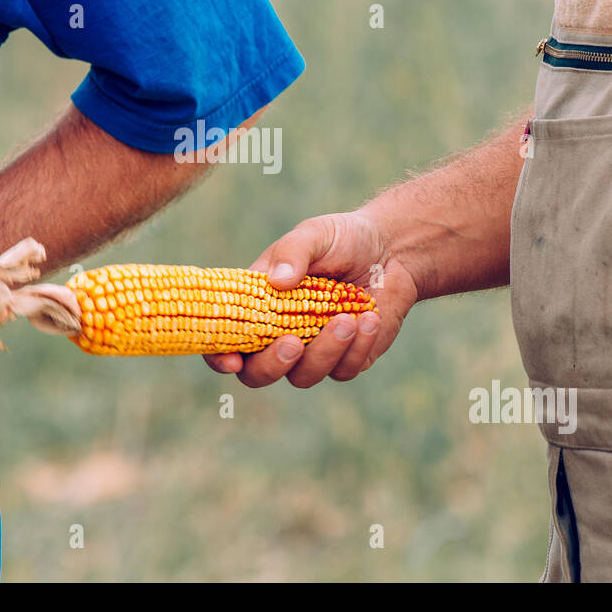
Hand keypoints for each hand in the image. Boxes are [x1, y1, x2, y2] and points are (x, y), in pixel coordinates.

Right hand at [203, 211, 418, 387]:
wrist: (392, 250)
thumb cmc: (343, 238)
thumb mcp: (315, 234)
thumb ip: (293, 252)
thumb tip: (278, 281)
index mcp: (258, 305)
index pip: (225, 339)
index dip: (219, 355)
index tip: (232, 359)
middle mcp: (279, 334)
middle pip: (256, 374)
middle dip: (272, 365)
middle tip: (294, 342)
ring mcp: (312, 351)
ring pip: (303, 376)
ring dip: (324, 351)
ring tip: (348, 318)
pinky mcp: (346, 359)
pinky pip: (343, 370)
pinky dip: (357, 348)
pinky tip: (370, 318)